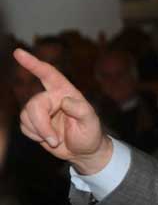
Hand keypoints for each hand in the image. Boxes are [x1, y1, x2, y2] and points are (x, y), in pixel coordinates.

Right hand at [14, 48, 111, 174]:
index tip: (19, 53)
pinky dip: (34, 135)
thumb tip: (64, 101)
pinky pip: (24, 126)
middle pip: (34, 104)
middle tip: (54, 140)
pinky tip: (48, 139)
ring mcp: (41, 110)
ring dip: (39, 131)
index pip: (49, 74)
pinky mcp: (33, 121)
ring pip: (26, 115)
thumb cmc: (90, 134)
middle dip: (41, 124)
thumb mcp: (91, 122)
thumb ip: (81, 110)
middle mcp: (51, 98)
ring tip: (55, 139)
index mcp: (66, 92)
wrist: (83, 151)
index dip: (34, 64)